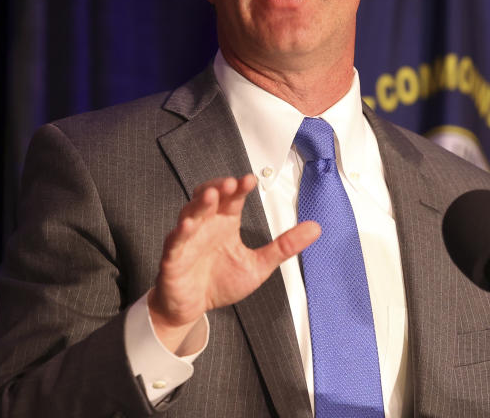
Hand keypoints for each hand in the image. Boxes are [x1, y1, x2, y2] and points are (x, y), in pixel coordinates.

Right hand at [147, 174, 319, 352]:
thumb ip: (284, 246)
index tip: (250, 180)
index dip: (239, 187)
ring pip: (190, 213)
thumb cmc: (221, 283)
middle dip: (218, 188)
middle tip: (231, 183)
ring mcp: (188, 240)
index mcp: (225, 223)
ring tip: (211, 196)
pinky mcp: (173, 258)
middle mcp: (206, 225)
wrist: (193, 309)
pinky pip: (175, 242)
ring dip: (200, 204)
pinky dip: (180, 233)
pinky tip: (187, 226)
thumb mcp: (259, 265)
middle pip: (208, 197)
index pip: (232, 198)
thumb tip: (315, 228)